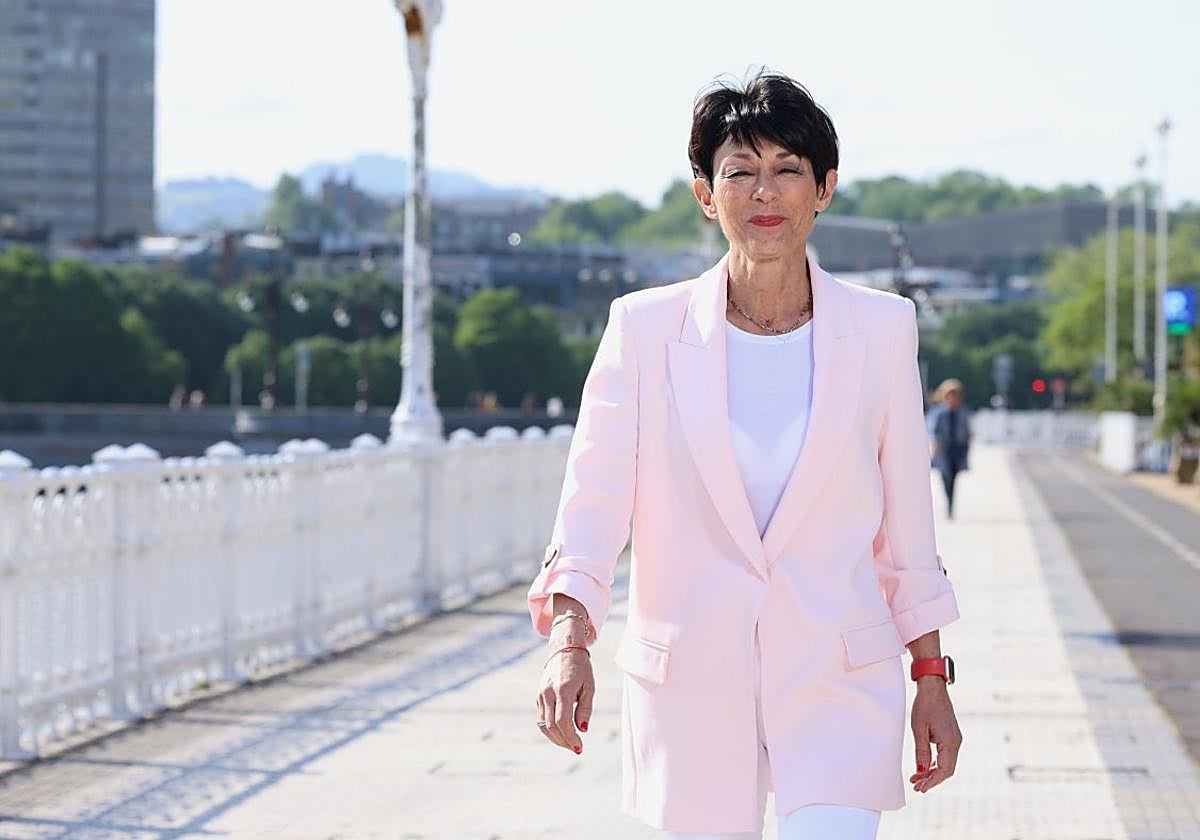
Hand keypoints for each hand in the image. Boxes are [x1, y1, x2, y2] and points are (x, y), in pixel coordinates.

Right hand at [536, 646, 593, 754]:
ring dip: (556, 738)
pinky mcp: (538, 697)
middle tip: (577, 749)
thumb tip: (583, 730)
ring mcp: (541, 695)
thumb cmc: (581, 668)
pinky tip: (562, 733)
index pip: (563, 721)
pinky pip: (542, 719)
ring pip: (544, 725)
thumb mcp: (589, 686)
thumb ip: (585, 708)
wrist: (564, 650)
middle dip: (564, 741)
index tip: (579, 748)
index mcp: (563, 689)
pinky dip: (551, 730)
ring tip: (570, 744)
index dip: (570, 738)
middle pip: (552, 726)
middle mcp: (548, 693)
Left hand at [909, 678, 960, 792]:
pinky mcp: (951, 736)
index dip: (932, 781)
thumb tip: (921, 771)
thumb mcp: (919, 729)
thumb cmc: (925, 705)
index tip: (920, 788)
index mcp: (950, 742)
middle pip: (946, 770)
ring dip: (932, 772)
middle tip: (916, 786)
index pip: (944, 770)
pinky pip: (945, 755)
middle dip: (931, 779)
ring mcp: (955, 739)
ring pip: (946, 763)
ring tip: (916, 779)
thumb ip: (921, 752)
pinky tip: (924, 767)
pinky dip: (935, 763)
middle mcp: (956, 742)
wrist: (933, 687)